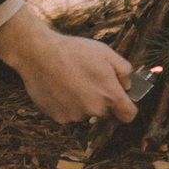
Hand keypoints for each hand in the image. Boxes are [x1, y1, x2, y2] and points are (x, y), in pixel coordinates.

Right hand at [0, 9, 136, 123]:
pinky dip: (66, 105)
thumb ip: (124, 71)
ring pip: (86, 113)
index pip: (128, 115)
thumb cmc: (74, 51)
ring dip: (82, 102)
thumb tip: (127, 85)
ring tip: (71, 81)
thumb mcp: (106, 52)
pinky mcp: (59, 118)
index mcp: (109, 94)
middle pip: (106, 113)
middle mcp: (94, 110)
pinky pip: (69, 114)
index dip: (127, 107)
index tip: (121, 100)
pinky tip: (60, 88)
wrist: (40, 54)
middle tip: (89, 80)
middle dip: (101, 100)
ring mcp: (76, 116)